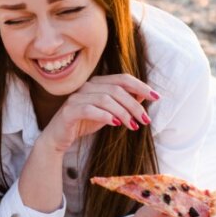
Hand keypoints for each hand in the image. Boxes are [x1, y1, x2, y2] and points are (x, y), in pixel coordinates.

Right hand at [39, 74, 157, 153]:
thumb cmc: (84, 123)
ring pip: (105, 99)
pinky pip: (90, 109)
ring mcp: (77, 98)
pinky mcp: (70, 111)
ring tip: (133, 126)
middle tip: (145, 120)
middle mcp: (87, 87)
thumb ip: (123, 103)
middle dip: (134, 105)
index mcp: (97, 83)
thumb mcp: (109, 113)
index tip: (156, 97)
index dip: (141, 86)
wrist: (59, 137)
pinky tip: (115, 124)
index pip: (123, 79)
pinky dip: (105, 116)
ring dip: (123, 113)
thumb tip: (142, 96)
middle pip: (117, 89)